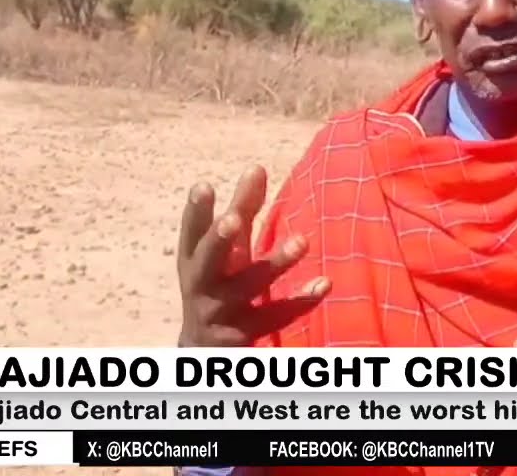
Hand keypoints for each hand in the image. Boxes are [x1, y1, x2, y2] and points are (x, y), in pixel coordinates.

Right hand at [177, 166, 330, 346]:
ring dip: (275, 264)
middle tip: (233, 219)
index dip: (195, 212)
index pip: (192, 234)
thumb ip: (241, 210)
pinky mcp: (242, 337)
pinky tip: (325, 283)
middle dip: (219, 240)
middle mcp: (201, 286)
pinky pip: (275, 318)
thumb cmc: (219, 283)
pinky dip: (301, 301)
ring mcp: (219, 313)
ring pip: (248, 287)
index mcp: (192, 261)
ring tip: (302, 241)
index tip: (203, 185)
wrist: (204, 351)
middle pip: (208, 261)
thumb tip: (257, 166)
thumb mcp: (225, 251)